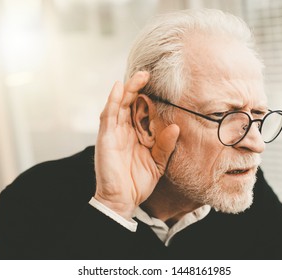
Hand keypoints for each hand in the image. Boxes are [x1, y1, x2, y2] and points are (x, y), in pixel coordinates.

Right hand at [94, 71, 179, 219]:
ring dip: (128, 89)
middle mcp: (124, 131)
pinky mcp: (106, 137)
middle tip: (150, 74)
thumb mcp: (157, 163)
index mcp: (136, 136)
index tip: (161, 85)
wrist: (122, 200)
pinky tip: (119, 87)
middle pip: (130, 104)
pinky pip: (108, 115)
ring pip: (119, 105)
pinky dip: (112, 100)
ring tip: (140, 75)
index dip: (149, 98)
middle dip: (139, 88)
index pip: (142, 112)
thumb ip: (165, 145)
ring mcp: (114, 133)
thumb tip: (175, 127)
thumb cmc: (138, 182)